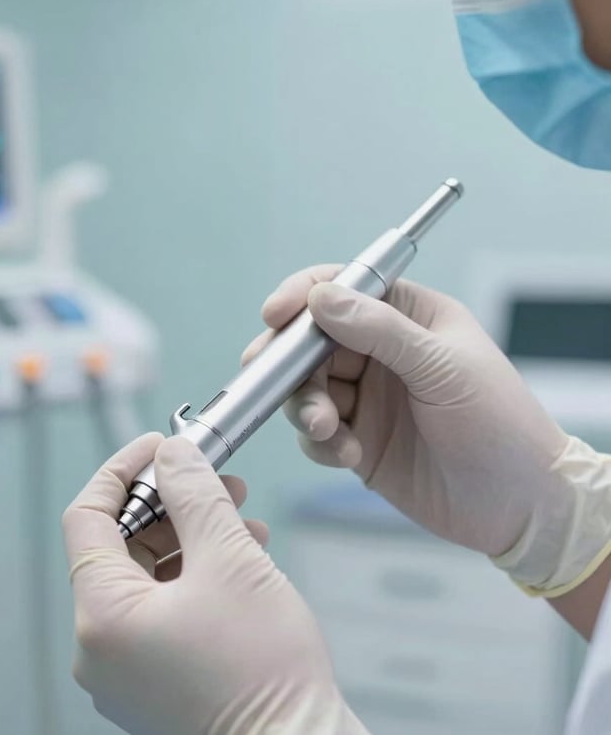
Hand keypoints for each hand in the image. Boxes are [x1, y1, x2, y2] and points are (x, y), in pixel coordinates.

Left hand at [62, 431, 367, 734]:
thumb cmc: (264, 673)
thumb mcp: (229, 557)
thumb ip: (194, 493)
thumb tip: (172, 455)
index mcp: (102, 617)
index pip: (87, 516)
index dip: (123, 470)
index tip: (158, 447)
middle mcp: (102, 649)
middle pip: (119, 544)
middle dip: (170, 503)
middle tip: (212, 478)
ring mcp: (128, 670)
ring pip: (146, 575)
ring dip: (191, 535)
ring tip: (240, 518)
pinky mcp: (156, 680)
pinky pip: (162, 607)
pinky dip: (195, 573)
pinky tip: (239, 555)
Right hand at [243, 269, 610, 594]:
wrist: (520, 506)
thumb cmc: (500, 423)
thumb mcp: (442, 367)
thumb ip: (380, 330)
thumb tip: (321, 298)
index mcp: (408, 316)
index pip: (343, 287)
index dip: (303, 296)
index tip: (275, 315)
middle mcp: (381, 351)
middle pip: (310, 340)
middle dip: (292, 363)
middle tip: (280, 384)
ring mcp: (367, 396)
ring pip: (305, 387)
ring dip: (306, 407)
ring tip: (328, 430)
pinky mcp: (357, 439)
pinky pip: (314, 431)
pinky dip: (320, 442)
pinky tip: (350, 455)